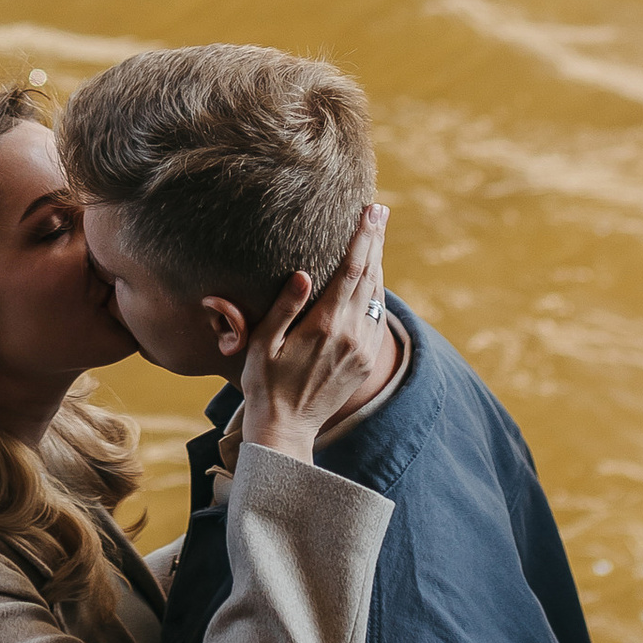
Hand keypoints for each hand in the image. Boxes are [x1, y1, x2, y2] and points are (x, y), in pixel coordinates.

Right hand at [239, 201, 390, 459]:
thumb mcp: (262, 344)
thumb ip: (283, 307)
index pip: (352, 270)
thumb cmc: (264, 385)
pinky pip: (378, 318)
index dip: (363, 238)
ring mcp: (363, 350)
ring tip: (377, 236)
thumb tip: (303, 274)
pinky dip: (377, 293)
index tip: (370, 211)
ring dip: (378, 264)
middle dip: (375, 241)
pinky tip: (373, 279)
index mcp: (326, 326)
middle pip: (371, 276)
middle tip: (380, 211)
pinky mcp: (366, 362)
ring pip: (377, 296)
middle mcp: (352, 336)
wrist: (286, 431)